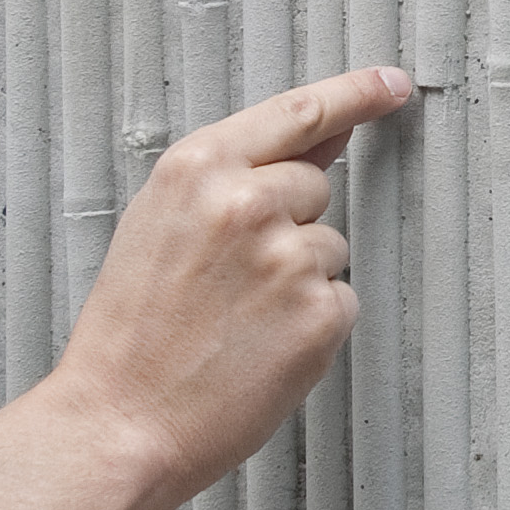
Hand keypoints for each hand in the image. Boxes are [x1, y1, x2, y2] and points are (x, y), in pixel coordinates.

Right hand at [53, 64, 412, 498]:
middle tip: (227, 282)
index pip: (299, 113)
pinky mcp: (320, 316)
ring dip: (298, 281)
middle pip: (315, 188)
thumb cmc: (130, 333)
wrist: (118, 423)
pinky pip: (340, 302)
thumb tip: (321, 141)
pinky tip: (257, 349)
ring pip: (329, 249)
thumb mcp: (162, 224)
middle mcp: (248, 202)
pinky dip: (310, 327)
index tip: (391, 85)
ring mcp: (289, 258)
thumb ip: (238, 175)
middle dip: (287, 225)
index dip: (355, 94)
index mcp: (198, 168)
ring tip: (232, 322)